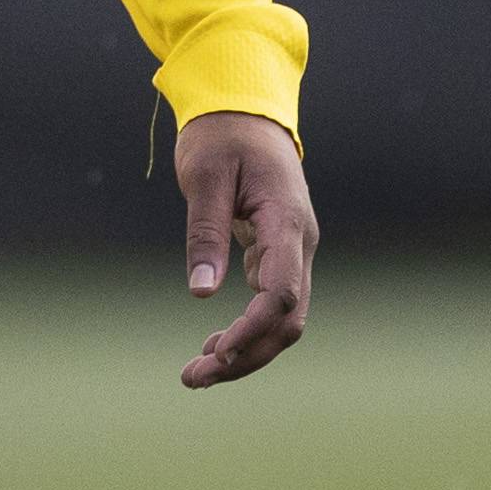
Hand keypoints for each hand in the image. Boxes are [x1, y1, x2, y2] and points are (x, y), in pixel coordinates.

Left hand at [173, 111, 315, 388]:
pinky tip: (213, 346)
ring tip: (197, 374)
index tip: (214, 352)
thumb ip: (205, 233)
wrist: (244, 110)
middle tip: (192, 379)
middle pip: (287, 320)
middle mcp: (299, 243)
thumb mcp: (204, 177)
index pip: (281, 293)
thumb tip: (201, 294)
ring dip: (245, 349)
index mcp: (286, 222)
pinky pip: (271, 304)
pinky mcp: (278, 254)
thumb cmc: (221, 136)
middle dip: (245, 355)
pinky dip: (246, 329)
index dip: (251, 330)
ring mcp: (293, 250)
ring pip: (282, 318)